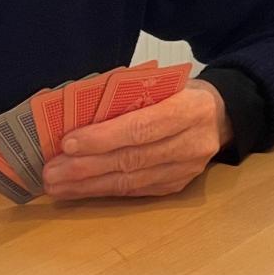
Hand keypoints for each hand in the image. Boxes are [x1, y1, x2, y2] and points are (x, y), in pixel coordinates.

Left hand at [42, 79, 232, 199]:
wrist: (222, 115)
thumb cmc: (181, 92)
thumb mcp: (162, 83)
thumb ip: (129, 96)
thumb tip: (76, 113)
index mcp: (189, 109)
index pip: (142, 127)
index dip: (103, 138)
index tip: (67, 143)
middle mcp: (191, 143)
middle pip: (132, 159)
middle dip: (86, 167)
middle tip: (51, 171)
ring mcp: (186, 169)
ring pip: (131, 181)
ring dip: (88, 185)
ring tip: (56, 185)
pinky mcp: (177, 186)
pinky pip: (135, 192)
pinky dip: (103, 191)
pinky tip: (78, 190)